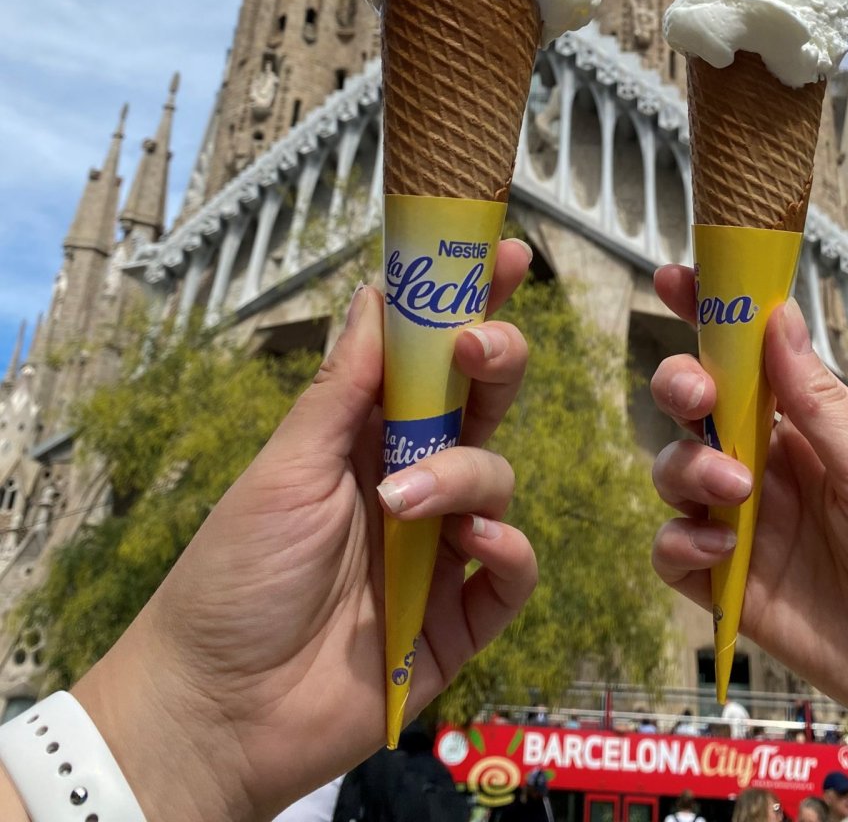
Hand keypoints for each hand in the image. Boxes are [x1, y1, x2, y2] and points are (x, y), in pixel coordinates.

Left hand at [74, 239, 537, 821]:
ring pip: (497, 478)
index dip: (467, 306)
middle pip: (480, 404)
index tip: (499, 257)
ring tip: (403, 505)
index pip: (429, 359)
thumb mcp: (286, 468)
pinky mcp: (459, 620)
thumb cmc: (233, 578)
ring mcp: (438, 551)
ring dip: (463, 476)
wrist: (215, 709)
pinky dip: (507, 549)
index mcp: (364, 438)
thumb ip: (344, 387)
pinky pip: (513, 571)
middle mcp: (411, 482)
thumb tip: (376, 292)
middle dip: (495, 361)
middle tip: (479, 349)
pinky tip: (473, 547)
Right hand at [648, 264, 847, 757]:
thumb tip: (778, 316)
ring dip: (687, 469)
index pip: (752, 359)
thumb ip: (820, 406)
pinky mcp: (734, 591)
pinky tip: (718, 552)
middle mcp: (774, 469)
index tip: (674, 277)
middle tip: (697, 397)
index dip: (710, 315)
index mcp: (816, 429)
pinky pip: (674, 554)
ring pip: (676, 473)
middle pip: (699, 409)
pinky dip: (679, 545)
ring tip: (734, 494)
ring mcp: (751, 528)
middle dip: (682, 386)